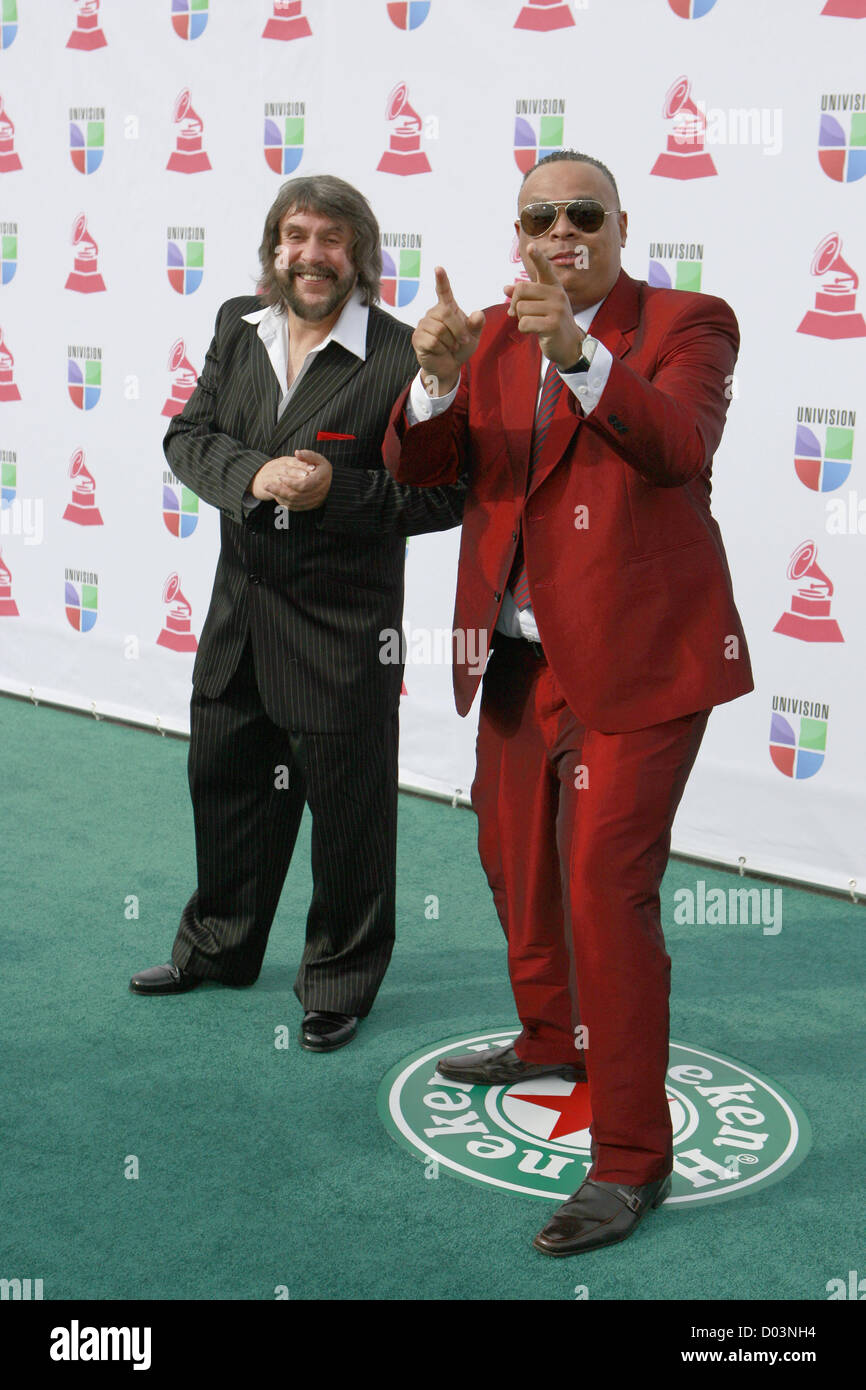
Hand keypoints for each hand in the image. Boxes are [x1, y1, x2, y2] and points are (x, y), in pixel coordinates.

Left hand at [251, 450, 332, 509]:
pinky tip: (276, 495)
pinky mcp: (309, 507)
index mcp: (320, 481)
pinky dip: (284, 502)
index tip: (279, 477)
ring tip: (269, 489)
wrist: (332, 483)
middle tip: (266, 484)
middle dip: (279, 490)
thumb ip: (308, 455)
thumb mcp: (319, 459)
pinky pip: (295, 507)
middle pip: (296, 496)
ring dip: (279, 497)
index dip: (290, 482)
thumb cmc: (323, 469)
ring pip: (294, 503)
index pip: (303, 485)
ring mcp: (314, 502)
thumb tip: (297, 453)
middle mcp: (318, 494)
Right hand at [411, 266, 484, 395]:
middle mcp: (433, 313)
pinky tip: (440, 351)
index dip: (441, 280)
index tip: (439, 268)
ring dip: (450, 342)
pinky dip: (441, 349)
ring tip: (450, 347)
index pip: (443, 291)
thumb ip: (476, 325)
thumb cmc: (459, 348)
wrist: (448, 367)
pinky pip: (432, 341)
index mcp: (447, 308)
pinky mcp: (417, 338)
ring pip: (439, 330)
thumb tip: (478, 314)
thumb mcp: (473, 336)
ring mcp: (423, 325)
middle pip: (446, 314)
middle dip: (458, 330)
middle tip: (463, 341)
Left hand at [504, 243, 583, 368]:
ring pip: (521, 308)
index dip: (537, 258)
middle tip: (520, 314)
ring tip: (533, 323)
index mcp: (553, 287)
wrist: (569, 345)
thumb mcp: (539, 306)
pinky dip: (523, 329)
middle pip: (521, 289)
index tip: (531, 247)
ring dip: (520, 319)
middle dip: (515, 304)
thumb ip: (524, 296)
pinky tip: (534, 332)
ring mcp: (556, 309)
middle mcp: (557, 294)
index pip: (544, 268)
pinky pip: (524, 323)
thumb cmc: (552, 323)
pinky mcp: (553, 324)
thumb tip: (505, 288)